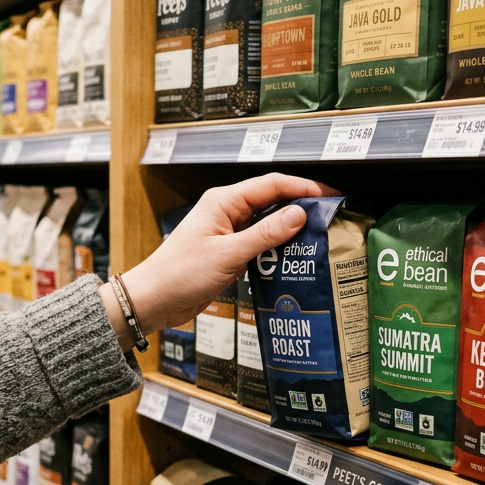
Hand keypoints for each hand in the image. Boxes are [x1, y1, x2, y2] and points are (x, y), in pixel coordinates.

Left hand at [99, 173, 337, 352]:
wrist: (154, 300)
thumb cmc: (179, 274)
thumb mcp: (228, 254)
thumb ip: (265, 234)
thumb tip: (298, 215)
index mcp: (224, 201)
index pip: (272, 184)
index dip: (303, 187)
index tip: (330, 194)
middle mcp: (227, 212)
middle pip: (273, 201)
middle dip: (301, 207)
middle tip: (330, 217)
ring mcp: (229, 233)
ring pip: (268, 224)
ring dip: (290, 230)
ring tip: (319, 237)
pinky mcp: (230, 253)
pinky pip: (261, 244)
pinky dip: (278, 249)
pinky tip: (294, 258)